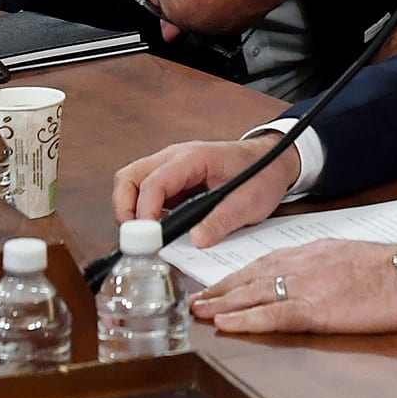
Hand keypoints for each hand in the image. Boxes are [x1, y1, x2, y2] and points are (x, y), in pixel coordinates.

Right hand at [112, 137, 300, 245]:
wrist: (272, 161)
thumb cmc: (261, 174)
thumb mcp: (249, 202)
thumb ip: (222, 220)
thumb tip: (195, 240)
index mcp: (193, 158)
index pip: (155, 180)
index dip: (145, 210)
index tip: (148, 238)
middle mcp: (174, 158)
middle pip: (130, 177)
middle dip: (124, 208)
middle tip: (135, 240)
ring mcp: (169, 168)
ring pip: (131, 183)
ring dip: (130, 211)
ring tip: (143, 238)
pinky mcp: (171, 181)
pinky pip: (144, 192)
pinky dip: (141, 212)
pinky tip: (155, 231)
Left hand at [193, 239, 396, 336]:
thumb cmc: (392, 269)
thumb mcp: (351, 257)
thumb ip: (325, 265)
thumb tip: (313, 277)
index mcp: (312, 252)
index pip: (265, 263)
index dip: (237, 276)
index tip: (218, 285)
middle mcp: (302, 264)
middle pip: (251, 277)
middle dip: (220, 290)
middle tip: (195, 301)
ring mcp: (307, 286)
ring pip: (254, 294)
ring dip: (222, 305)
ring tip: (199, 313)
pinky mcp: (316, 309)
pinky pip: (272, 315)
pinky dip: (245, 320)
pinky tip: (226, 324)